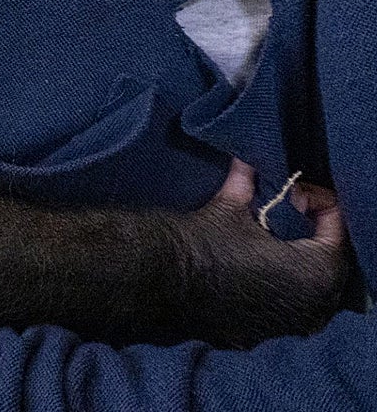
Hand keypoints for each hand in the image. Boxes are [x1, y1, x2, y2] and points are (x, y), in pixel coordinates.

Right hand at [173, 158, 348, 347]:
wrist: (160, 278)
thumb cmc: (203, 240)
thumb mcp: (229, 207)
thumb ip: (248, 183)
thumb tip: (246, 161)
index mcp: (312, 274)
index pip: (336, 237)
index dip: (322, 208)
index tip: (301, 192)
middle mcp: (306, 308)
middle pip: (327, 269)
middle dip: (315, 239)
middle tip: (294, 214)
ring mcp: (280, 327)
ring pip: (306, 296)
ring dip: (298, 268)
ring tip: (276, 242)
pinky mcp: (255, 335)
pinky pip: (280, 312)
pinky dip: (277, 291)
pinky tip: (256, 272)